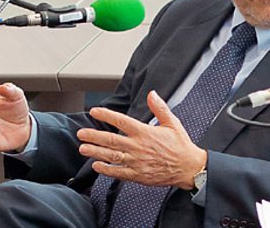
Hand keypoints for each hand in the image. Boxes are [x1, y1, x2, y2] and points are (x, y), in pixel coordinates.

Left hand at [77, 91, 206, 189]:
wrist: (188, 167)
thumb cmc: (180, 146)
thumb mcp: (172, 123)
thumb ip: (159, 108)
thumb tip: (152, 94)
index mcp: (145, 132)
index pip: (121, 121)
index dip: (106, 115)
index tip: (95, 112)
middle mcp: (138, 147)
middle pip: (111, 140)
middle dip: (94, 136)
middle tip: (81, 133)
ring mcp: (137, 162)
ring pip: (111, 156)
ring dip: (95, 152)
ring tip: (83, 148)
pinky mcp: (138, 175)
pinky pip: (118, 172)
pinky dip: (106, 169)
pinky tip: (96, 166)